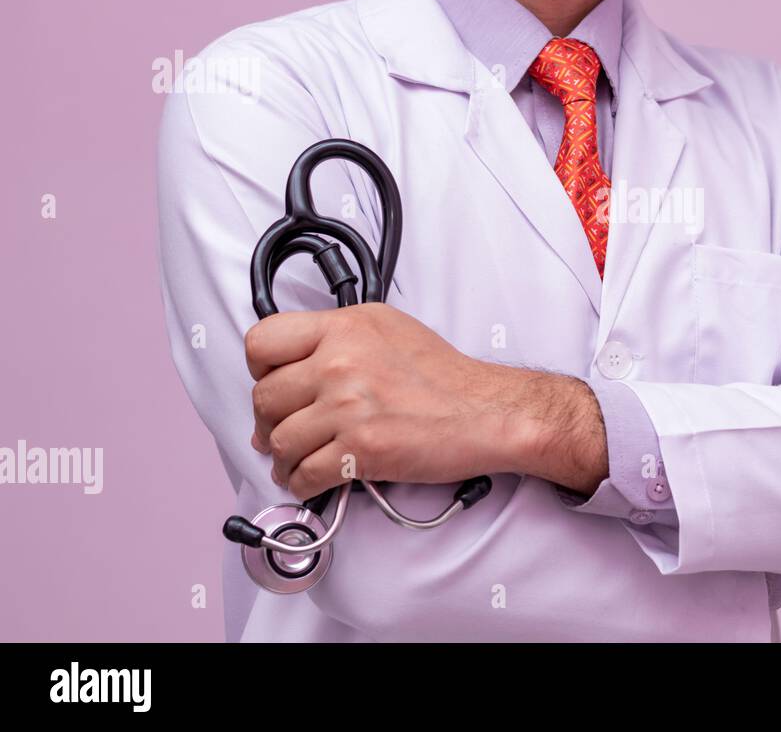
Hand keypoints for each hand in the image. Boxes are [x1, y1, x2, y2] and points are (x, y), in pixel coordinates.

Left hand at [244, 302, 596, 499]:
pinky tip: (316, 478)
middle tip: (288, 431)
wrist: (487, 411)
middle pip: (265, 398)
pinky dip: (302, 484)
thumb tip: (285, 386)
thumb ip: (335, 342)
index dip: (261, 369)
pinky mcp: (361, 449)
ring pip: (278, 442)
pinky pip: (303, 475)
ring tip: (301, 460)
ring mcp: (349, 406)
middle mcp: (341, 363)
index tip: (277, 384)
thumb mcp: (387, 329)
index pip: (262, 342)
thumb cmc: (443, 375)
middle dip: (270, 422)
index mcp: (344, 327)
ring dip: (283, 459)